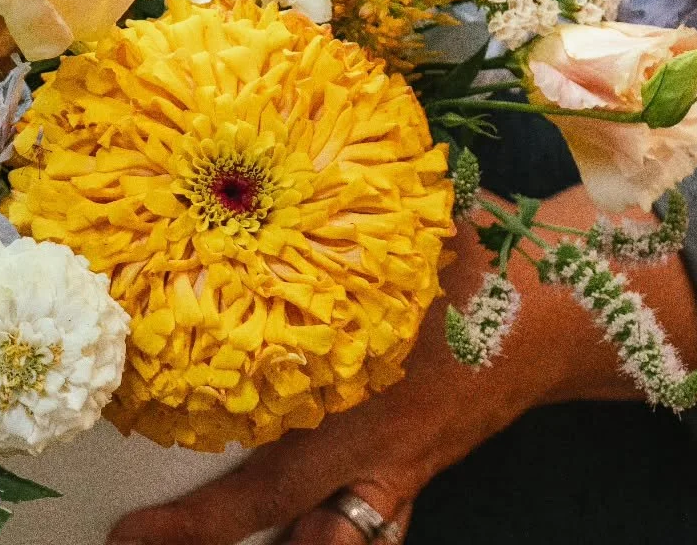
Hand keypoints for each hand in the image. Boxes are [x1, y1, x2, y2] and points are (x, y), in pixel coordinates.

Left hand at [105, 185, 696, 544]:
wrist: (563, 313)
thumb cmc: (476, 266)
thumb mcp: (398, 241)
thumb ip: (327, 230)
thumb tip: (247, 187)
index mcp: (354, 403)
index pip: (265, 482)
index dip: (199, 519)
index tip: (134, 534)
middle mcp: (370, 453)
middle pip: (282, 522)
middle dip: (208, 543)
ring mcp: (397, 471)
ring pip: (334, 542)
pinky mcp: (417, 469)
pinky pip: (374, 526)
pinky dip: (334, 537)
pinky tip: (307, 539)